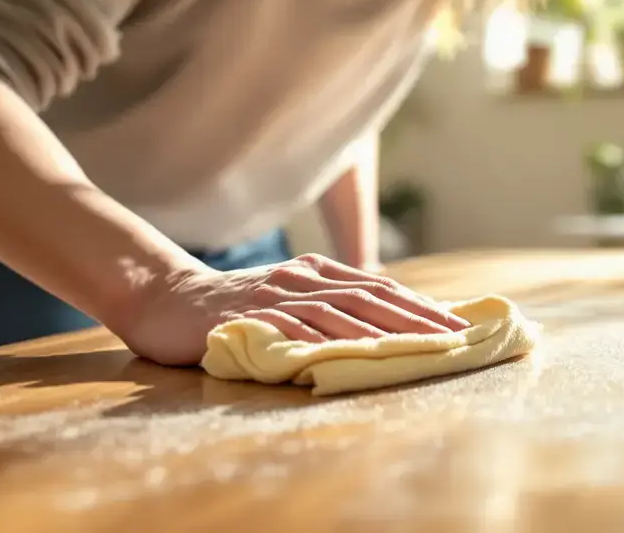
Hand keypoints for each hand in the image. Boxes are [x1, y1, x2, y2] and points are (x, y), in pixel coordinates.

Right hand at [117, 253, 468, 365]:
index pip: (379, 288)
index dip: (420, 306)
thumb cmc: (232, 307)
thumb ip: (326, 309)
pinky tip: (357, 352)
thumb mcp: (287, 300)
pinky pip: (298, 327)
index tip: (459, 325)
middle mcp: (303, 277)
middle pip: (372, 296)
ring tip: (422, 345)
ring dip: (386, 330)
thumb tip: (378, 330)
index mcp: (316, 271)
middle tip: (457, 336)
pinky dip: (331, 339)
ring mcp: (277, 294)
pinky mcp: (252, 315)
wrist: (165, 299)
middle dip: (418, 317)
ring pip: (342, 310)